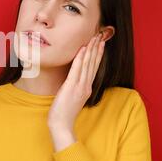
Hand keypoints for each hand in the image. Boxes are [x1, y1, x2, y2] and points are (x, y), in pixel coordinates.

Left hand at [47, 32, 105, 151]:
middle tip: (100, 35)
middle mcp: (86, 86)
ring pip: (87, 64)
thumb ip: (74, 89)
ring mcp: (80, 86)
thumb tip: (72, 82)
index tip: (100, 43)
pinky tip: (83, 49)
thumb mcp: (71, 98)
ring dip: (91, 49)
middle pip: (93, 63)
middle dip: (97, 48)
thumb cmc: (63, 114)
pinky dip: (80, 58)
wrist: (61, 125)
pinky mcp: (71, 87)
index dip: (97, 55)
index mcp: (86, 88)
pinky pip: (77, 69)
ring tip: (94, 37)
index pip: (93, 68)